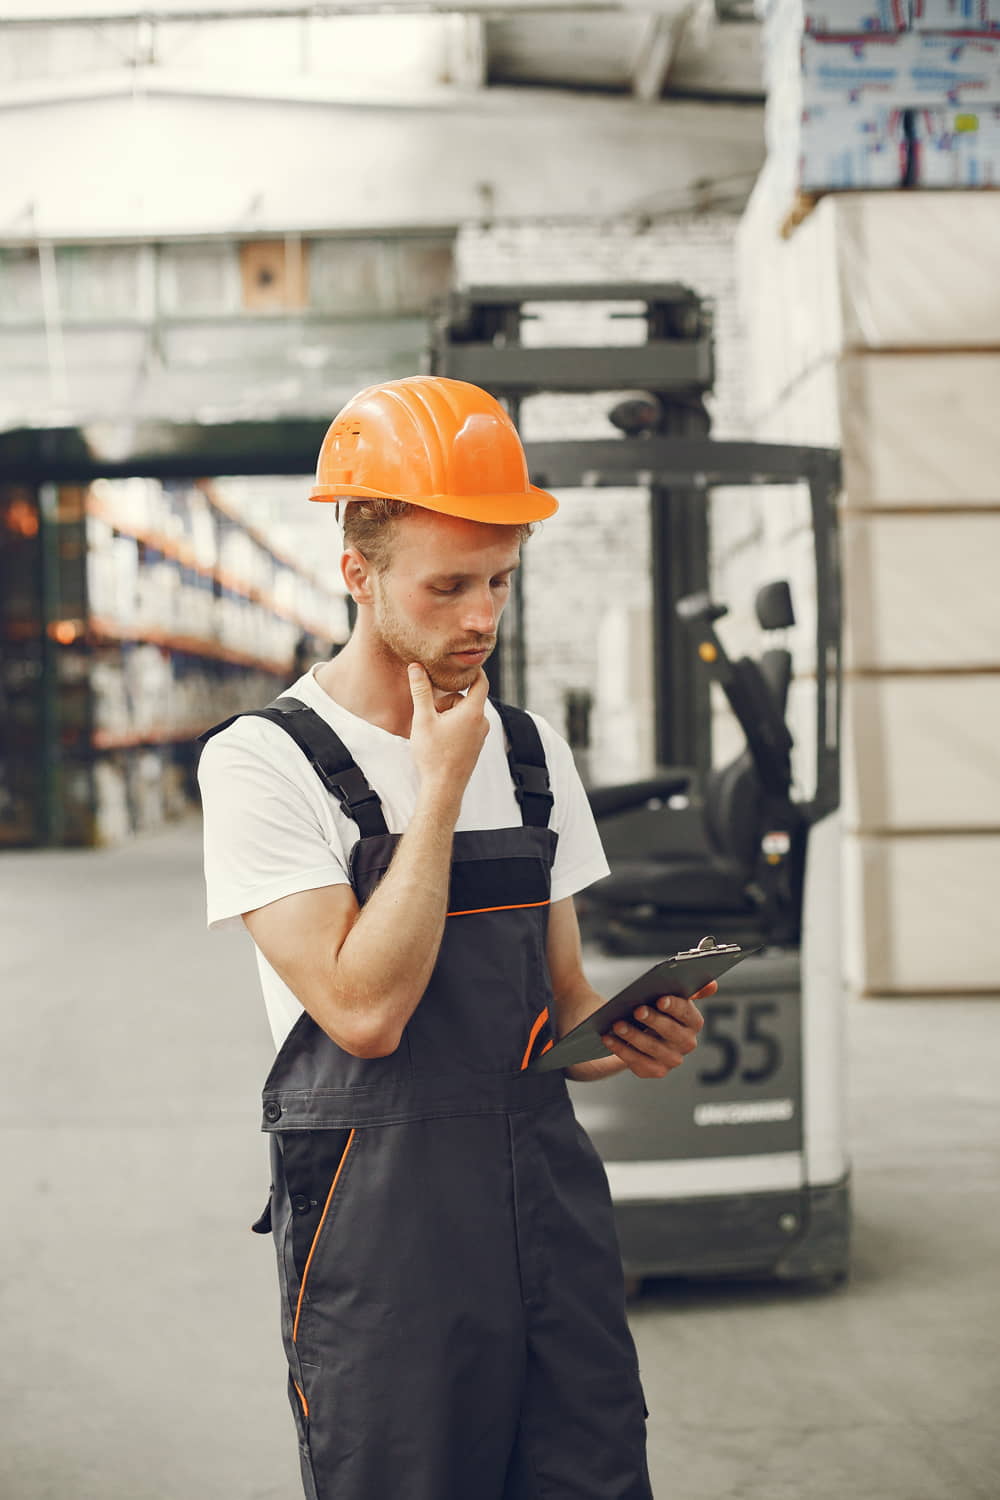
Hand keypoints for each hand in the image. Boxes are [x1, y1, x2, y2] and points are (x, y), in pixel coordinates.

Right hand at [408, 664, 488, 802]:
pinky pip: (465, 727)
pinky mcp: (476, 746)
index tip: (458, 665)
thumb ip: (421, 691)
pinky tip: (438, 740)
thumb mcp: (423, 719)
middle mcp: (482, 722)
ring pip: (464, 714)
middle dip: (447, 700)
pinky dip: (452, 726)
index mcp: (473, 712)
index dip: (471, 670)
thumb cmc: (433, 754)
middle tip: (429, 712)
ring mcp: (480, 735)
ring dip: (448, 714)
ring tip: (432, 729)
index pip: (480, 681)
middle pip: (465, 699)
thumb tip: (416, 667)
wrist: (443, 788)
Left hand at [600, 980, 714, 1078]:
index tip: (660, 999)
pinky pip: (639, 1063)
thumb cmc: (653, 1006)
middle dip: (654, 1021)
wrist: (634, 1027)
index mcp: (693, 1022)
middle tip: (637, 1009)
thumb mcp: (668, 993)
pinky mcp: (654, 1070)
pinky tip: (608, 1038)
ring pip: (655, 1050)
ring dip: (635, 1037)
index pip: (688, 1015)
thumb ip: (690, 988)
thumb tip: (712, 985)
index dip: (675, 1007)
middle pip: (673, 1034)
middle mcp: (687, 1043)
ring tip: (617, 1024)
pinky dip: (622, 1050)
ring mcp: (671, 1060)